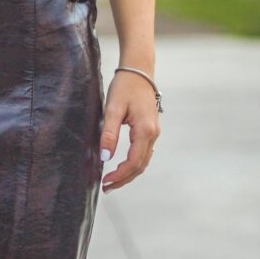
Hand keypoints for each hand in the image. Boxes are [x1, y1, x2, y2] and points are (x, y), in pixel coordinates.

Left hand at [99, 71, 160, 193]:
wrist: (139, 70)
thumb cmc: (124, 86)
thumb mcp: (112, 109)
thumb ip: (109, 134)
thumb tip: (105, 157)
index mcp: (144, 130)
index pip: (133, 162)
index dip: (119, 175)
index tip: (105, 182)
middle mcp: (153, 134)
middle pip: (140, 166)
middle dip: (123, 179)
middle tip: (106, 188)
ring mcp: (154, 132)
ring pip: (143, 161)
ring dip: (128, 174)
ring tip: (112, 182)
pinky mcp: (151, 129)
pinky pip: (144, 153)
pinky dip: (133, 164)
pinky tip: (122, 167)